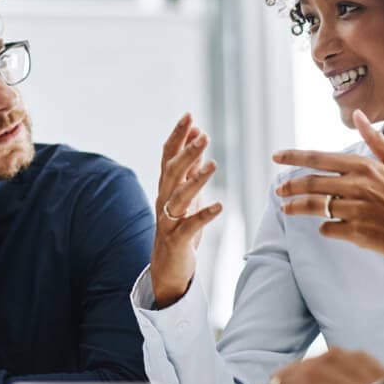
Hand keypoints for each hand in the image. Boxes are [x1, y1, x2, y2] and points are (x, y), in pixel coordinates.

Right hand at [150, 113, 222, 307]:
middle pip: (172, 172)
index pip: (168, 155)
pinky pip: (190, 226)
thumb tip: (198, 135)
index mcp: (166, 186)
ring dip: (196, 179)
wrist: (167, 267)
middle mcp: (163, 199)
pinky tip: (219, 206)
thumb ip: (191, 166)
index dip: (178, 136)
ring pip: (179, 196)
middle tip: (203, 135)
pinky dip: (204, 215)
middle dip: (187, 152)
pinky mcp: (177, 239)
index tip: (189, 116)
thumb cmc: (179, 226)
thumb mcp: (186, 193)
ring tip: (213, 164)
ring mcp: (168, 220)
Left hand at [273, 109, 383, 295]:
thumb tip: (358, 113)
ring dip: (296, 207)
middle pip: (312, 182)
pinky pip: (329, 228)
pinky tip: (327, 227)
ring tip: (286, 208)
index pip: (320, 158)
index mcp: (366, 167)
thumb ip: (375, 140)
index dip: (294, 157)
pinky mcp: (358, 233)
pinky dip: (325, 228)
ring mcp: (357, 210)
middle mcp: (359, 186)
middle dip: (290, 185)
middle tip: (278, 190)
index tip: (276, 157)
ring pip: (315, 206)